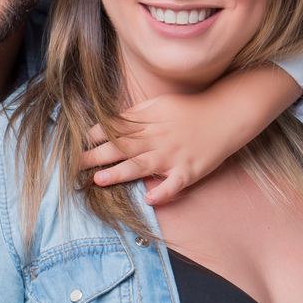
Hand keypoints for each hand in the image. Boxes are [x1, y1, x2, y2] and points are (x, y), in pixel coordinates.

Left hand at [81, 66, 301, 206]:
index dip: (98, 135)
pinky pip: (175, 183)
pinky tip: (149, 199)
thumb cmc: (191, 110)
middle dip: (98, 156)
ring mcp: (174, 155)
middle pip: (124, 148)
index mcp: (151, 121)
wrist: (227, 114)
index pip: (119, 128)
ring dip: (120, 173)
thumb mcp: (161, 104)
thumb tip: (111, 122)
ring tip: (99, 180)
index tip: (79, 142)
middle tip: (76, 164)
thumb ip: (137, 114)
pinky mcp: (190, 170)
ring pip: (143, 165)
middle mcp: (159, 138)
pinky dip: (164, 191)